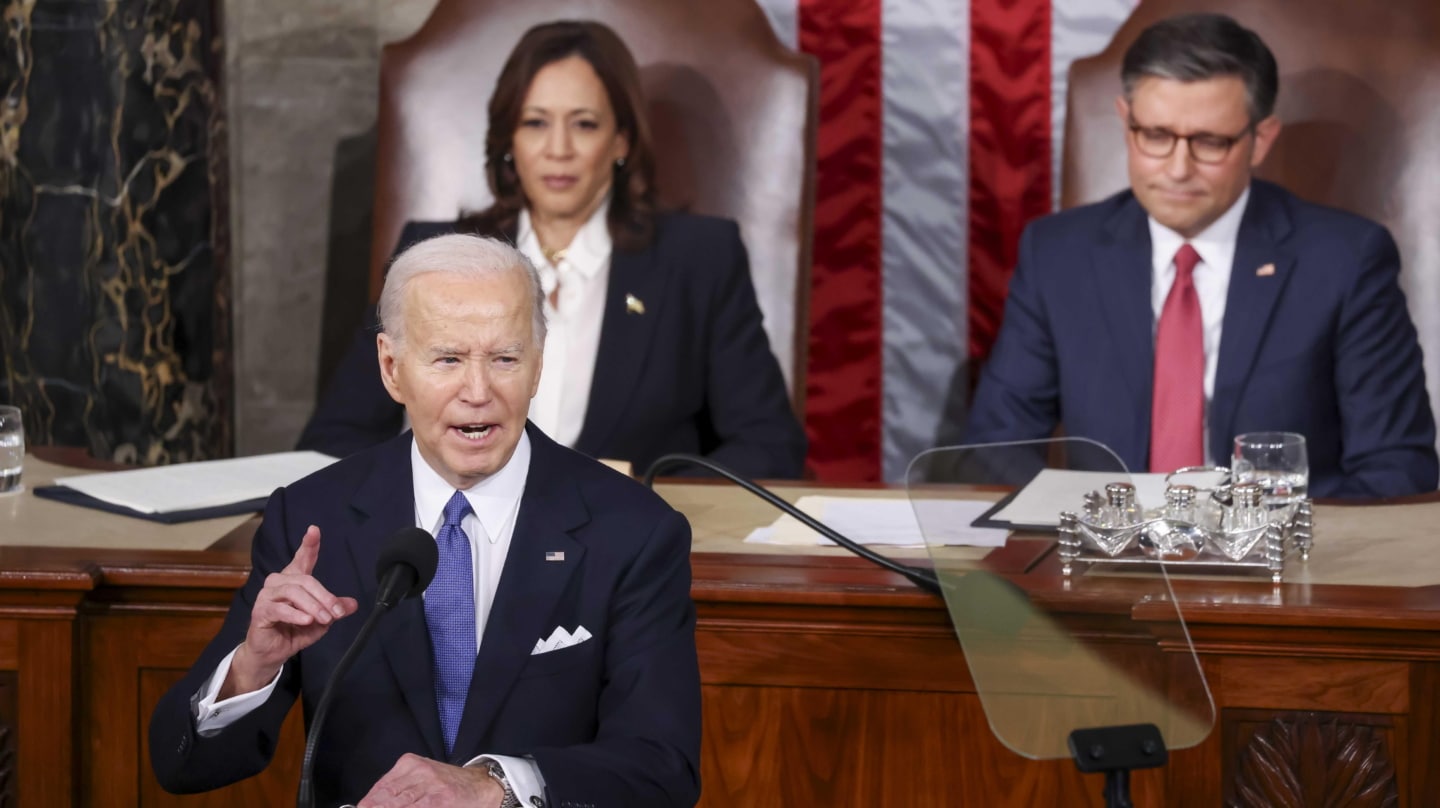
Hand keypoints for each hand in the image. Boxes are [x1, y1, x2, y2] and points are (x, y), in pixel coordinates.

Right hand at [221, 525, 358, 695]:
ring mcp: (267, 596)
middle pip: (305, 580)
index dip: (309, 544)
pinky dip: (295, 614)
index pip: (302, 558)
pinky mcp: (260, 611)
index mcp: (294, 580)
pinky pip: (279, 609)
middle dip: (325, 596)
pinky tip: (306, 620)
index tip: (314, 530)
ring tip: (325, 619)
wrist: (272, 652)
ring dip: (313, 606)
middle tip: (337, 613)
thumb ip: (334, 609)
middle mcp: (279, 583)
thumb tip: (353, 604)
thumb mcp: (321, 620)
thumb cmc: (294, 631)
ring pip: (293, 592)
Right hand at [357, 753, 504, 807]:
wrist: (481, 787)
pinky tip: (371, 801)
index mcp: (439, 802)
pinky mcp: (412, 761)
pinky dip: (377, 793)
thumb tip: (389, 807)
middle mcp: (429, 782)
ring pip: (384, 791)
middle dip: (373, 807)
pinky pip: (387, 780)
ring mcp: (420, 769)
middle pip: (388, 801)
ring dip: (371, 803)